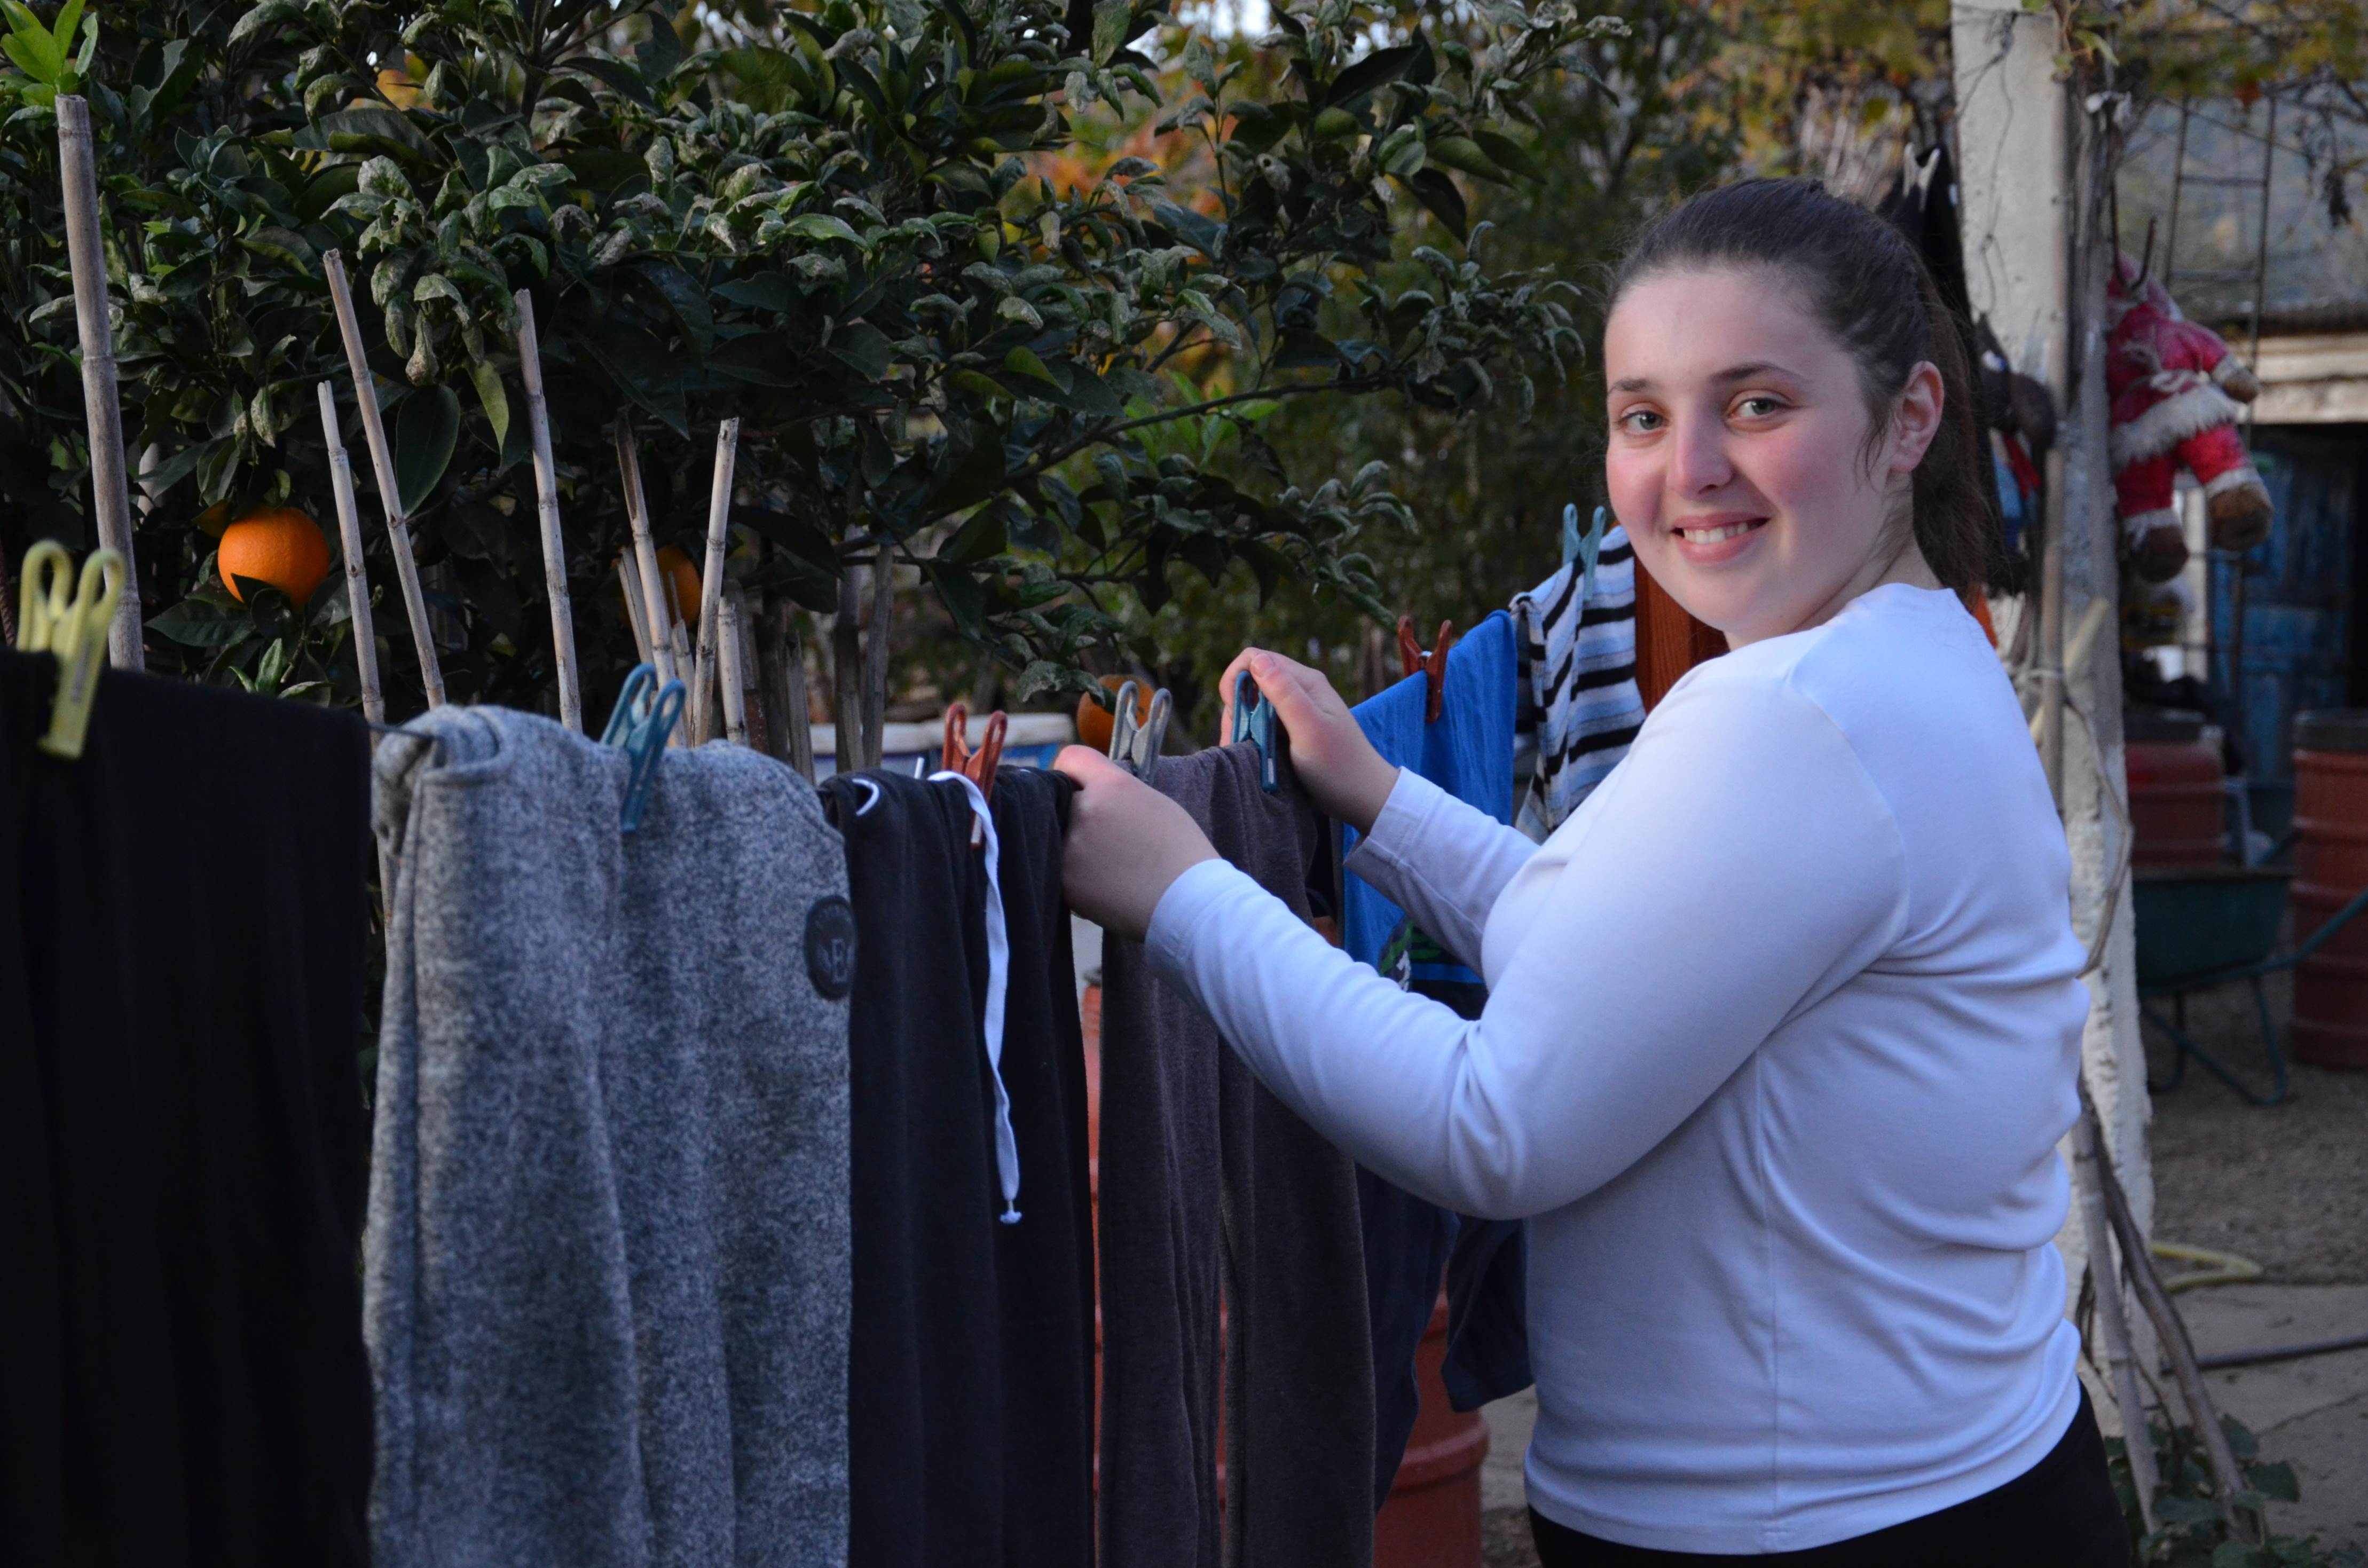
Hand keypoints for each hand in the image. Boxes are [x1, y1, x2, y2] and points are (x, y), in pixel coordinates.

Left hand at [1051, 746, 1219, 940]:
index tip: (1079, 787)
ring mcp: (1070, 848)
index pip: (1071, 758)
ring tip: (1110, 866)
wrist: (1189, 903)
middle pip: (1060, 801)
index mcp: (1112, 785)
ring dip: (1074, 848)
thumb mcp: (1154, 802)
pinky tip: (1107, 885)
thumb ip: (1115, 790)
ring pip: (1058, 838)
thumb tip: (1088, 791)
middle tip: (1103, 835)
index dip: (1074, 773)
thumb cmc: (1181, 853)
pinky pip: (1060, 870)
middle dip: (1075, 814)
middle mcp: (1085, 810)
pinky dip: (1076, 878)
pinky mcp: (1065, 882)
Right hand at [1216, 647, 1398, 834]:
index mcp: (1305, 681)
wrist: (1362, 797)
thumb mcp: (1309, 728)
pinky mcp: (1292, 731)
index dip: (1237, 679)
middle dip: (1236, 708)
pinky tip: (1252, 756)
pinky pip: (1261, 725)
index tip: (1234, 711)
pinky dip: (1251, 737)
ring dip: (1241, 726)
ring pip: (1252, 707)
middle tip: (1238, 741)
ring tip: (1243, 753)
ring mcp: (1295, 711)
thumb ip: (1284, 693)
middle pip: (1250, 684)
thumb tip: (1255, 660)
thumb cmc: (1338, 765)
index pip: (1255, 659)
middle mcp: (1299, 690)